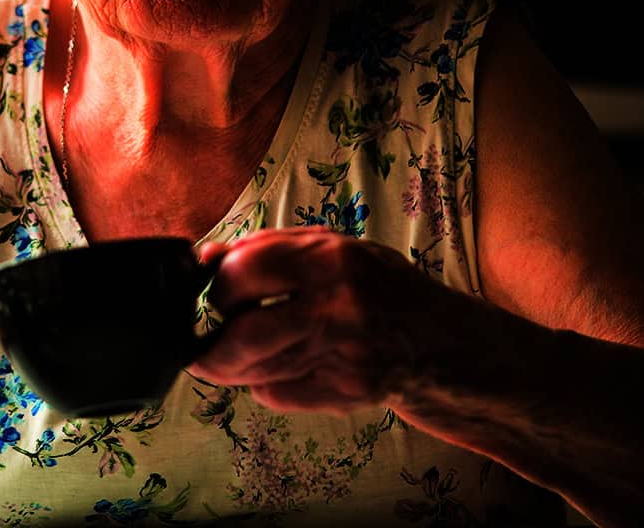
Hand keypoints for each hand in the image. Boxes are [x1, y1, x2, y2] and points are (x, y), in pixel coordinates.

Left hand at [187, 227, 462, 412]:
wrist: (440, 339)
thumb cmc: (376, 286)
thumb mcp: (331, 249)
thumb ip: (269, 248)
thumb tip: (206, 257)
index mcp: (330, 258)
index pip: (245, 269)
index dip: (218, 286)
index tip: (214, 295)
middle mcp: (338, 306)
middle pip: (245, 335)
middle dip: (212, 346)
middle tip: (204, 345)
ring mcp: (344, 354)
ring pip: (257, 372)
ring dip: (229, 369)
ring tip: (228, 358)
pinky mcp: (347, 392)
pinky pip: (279, 394)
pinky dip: (264, 384)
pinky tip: (277, 369)